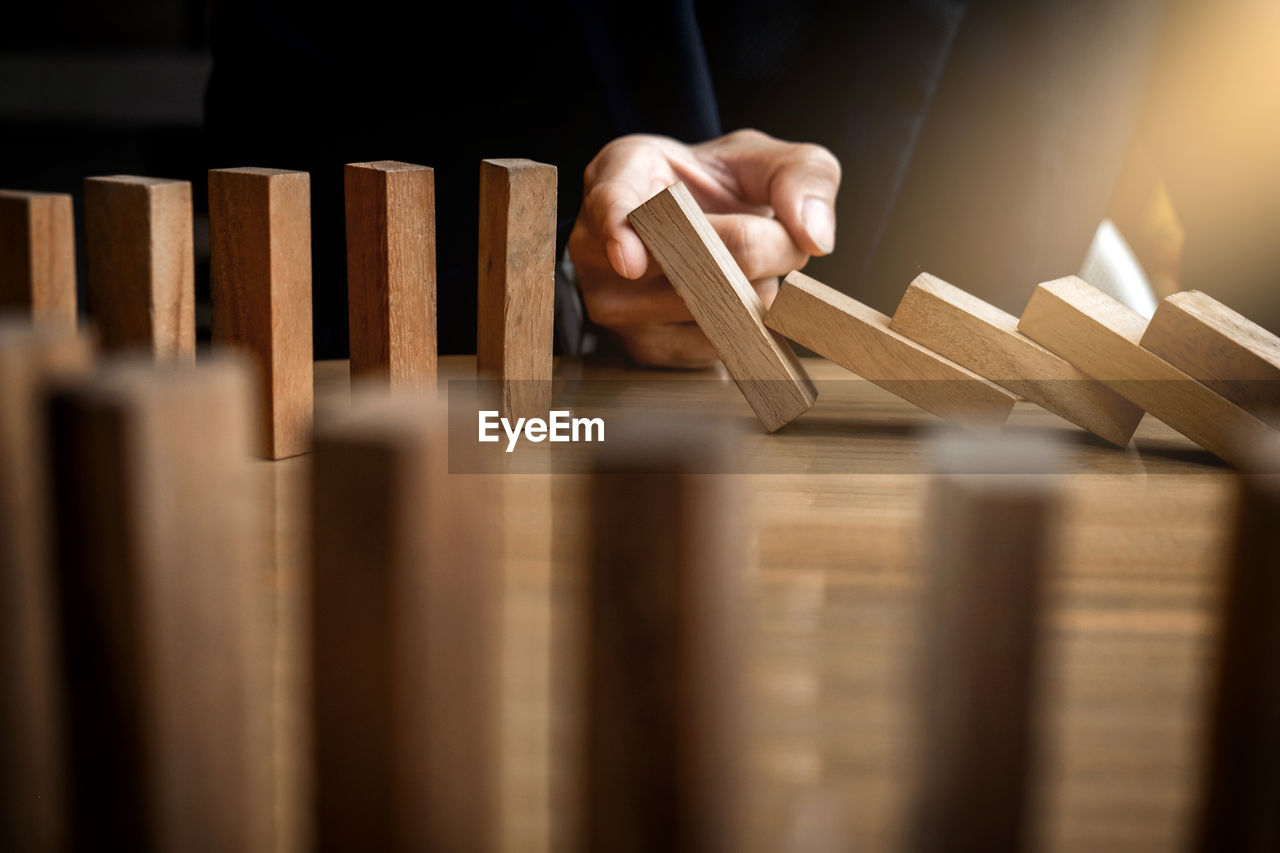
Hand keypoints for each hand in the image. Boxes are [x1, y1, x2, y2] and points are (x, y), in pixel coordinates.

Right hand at [568, 129, 840, 367]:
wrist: (700, 224)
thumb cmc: (721, 185)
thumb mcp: (768, 160)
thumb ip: (804, 177)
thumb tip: (814, 238)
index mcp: (620, 174)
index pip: (612, 206)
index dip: (620, 232)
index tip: (632, 261)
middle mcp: (597, 245)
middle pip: (689, 264)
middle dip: (759, 251)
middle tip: (776, 235)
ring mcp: (611, 304)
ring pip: (706, 311)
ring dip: (756, 292)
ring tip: (747, 264)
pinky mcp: (640, 349)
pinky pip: (708, 348)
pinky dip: (742, 328)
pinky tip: (736, 299)